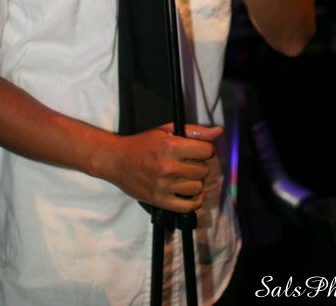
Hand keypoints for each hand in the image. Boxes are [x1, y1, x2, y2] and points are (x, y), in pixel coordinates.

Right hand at [106, 123, 222, 211]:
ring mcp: (164, 186)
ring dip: (194, 181)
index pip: (207, 151)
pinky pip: (189, 206)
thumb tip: (218, 132)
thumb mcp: (166, 130)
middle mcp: (169, 167)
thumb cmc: (143, 143)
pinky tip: (188, 192)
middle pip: (203, 170)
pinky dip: (193, 201)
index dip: (205, 149)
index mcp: (171, 146)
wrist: (117, 160)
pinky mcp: (160, 201)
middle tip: (186, 162)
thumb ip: (194, 131)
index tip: (197, 150)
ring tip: (183, 176)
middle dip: (198, 165)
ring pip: (198, 188)